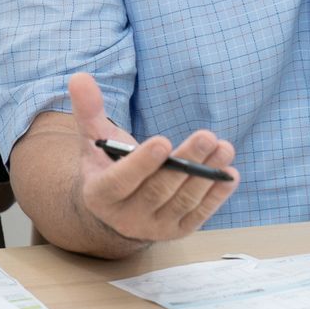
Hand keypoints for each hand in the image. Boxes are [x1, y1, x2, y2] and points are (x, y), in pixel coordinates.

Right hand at [68, 73, 238, 244]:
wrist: (116, 208)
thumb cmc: (106, 165)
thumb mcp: (93, 138)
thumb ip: (88, 110)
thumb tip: (80, 77)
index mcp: (100, 194)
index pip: (120, 181)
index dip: (142, 164)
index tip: (163, 142)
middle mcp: (125, 217)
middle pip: (159, 190)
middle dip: (186, 162)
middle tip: (208, 136)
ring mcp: (153, 227)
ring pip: (182, 201)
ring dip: (206, 176)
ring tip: (224, 148)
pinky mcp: (175, 231)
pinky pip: (198, 214)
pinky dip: (216, 196)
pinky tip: (229, 175)